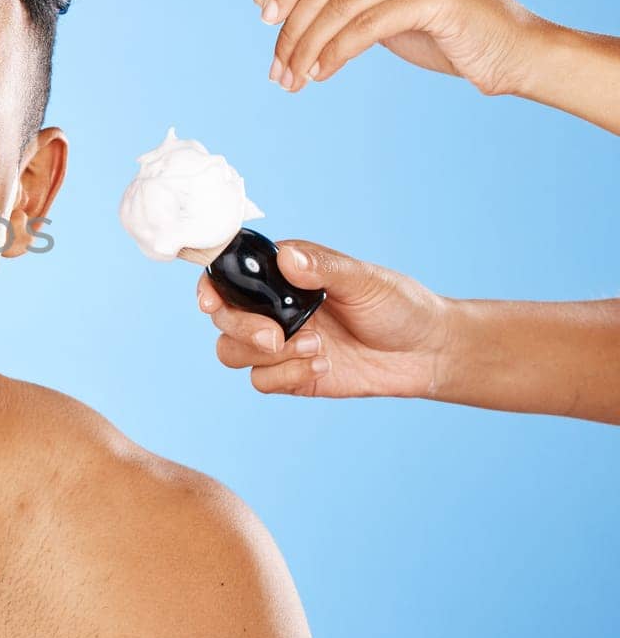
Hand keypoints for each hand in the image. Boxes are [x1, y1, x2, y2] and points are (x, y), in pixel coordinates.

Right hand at [197, 239, 452, 399]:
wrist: (427, 353)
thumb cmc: (399, 306)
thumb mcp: (365, 280)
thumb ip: (324, 268)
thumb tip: (287, 257)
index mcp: (284, 276)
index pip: (230, 276)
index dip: (210, 287)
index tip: (211, 301)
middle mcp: (274, 308)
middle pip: (224, 319)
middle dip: (242, 329)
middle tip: (276, 337)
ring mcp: (280, 343)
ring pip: (232, 352)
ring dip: (267, 356)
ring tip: (316, 349)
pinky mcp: (291, 375)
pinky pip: (262, 381)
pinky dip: (287, 376)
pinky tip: (323, 367)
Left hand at [255, 0, 546, 95]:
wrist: (512, 53)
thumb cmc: (441, 29)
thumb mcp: (375, 7)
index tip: (266, 18)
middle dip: (292, 27)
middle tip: (277, 68)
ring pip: (341, 4)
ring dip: (308, 47)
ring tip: (294, 78)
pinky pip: (366, 25)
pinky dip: (336, 52)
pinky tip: (322, 72)